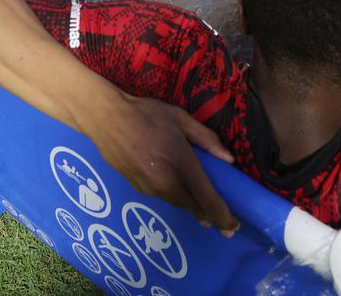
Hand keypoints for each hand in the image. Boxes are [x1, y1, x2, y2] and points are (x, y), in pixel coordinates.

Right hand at [80, 93, 239, 233]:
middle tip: (226, 224)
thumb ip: (207, 139)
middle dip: (212, 218)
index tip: (234, 226)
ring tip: (206, 210)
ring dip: (194, 207)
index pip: (208, 200)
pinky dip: (177, 198)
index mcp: (182, 165)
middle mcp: (167, 183)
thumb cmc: (146, 114)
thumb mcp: (181, 119)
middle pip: (194, 209)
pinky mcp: (138, 188)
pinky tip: (180, 191)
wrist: (105, 119)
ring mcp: (150, 189)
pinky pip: (164, 197)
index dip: (223, 217)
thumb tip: (229, 159)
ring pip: (179, 204)